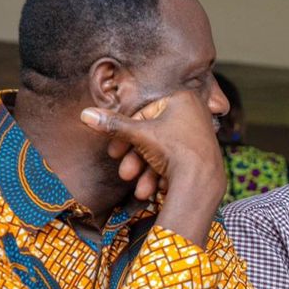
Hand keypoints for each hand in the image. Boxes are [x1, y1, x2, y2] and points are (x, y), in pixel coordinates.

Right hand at [82, 89, 225, 204]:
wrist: (203, 182)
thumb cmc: (174, 150)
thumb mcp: (139, 135)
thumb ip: (113, 125)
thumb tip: (85, 114)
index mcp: (181, 98)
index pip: (144, 114)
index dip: (126, 135)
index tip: (114, 153)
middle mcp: (194, 112)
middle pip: (153, 135)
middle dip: (137, 159)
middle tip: (125, 173)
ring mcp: (200, 134)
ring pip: (164, 152)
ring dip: (148, 172)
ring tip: (141, 190)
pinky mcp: (203, 154)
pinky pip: (178, 161)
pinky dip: (166, 175)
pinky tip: (159, 189)